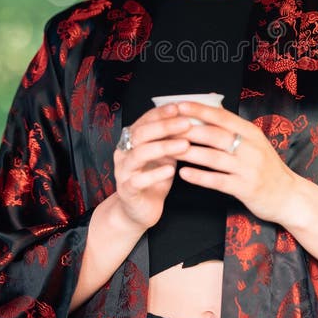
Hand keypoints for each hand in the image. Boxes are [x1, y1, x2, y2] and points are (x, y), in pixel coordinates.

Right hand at [113, 104, 190, 230]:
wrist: (139, 210)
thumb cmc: (154, 178)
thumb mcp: (165, 155)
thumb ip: (172, 138)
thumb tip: (193, 118)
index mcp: (132, 140)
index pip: (144, 120)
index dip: (161, 113)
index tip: (179, 107)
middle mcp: (124, 152)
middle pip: (141, 133)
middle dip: (164, 126)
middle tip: (186, 123)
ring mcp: (123, 171)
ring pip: (139, 154)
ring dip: (163, 147)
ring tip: (184, 145)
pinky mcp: (127, 190)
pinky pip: (138, 180)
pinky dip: (155, 174)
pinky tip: (171, 170)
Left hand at [175, 100, 297, 224]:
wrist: (288, 196)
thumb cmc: (266, 166)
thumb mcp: (255, 142)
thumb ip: (233, 126)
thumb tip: (210, 105)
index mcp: (251, 132)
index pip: (222, 116)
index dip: (199, 110)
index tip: (178, 105)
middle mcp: (251, 148)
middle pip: (214, 135)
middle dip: (187, 130)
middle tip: (165, 128)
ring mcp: (248, 169)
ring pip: (212, 157)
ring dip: (188, 153)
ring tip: (168, 149)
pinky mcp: (245, 188)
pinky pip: (217, 181)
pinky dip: (199, 177)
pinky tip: (183, 174)